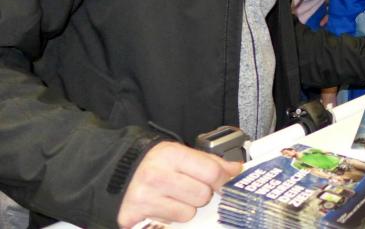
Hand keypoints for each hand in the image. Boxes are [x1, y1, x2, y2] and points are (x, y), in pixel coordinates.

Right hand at [117, 141, 241, 227]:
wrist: (116, 169)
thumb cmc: (154, 162)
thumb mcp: (180, 153)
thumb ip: (211, 161)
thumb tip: (236, 169)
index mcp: (171, 155)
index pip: (211, 172)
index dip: (222, 179)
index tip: (223, 182)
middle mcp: (156, 176)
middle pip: (202, 195)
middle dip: (202, 194)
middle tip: (190, 188)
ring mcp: (144, 198)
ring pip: (188, 214)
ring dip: (186, 208)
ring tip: (174, 197)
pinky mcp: (134, 217)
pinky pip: (170, 224)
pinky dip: (170, 218)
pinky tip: (162, 206)